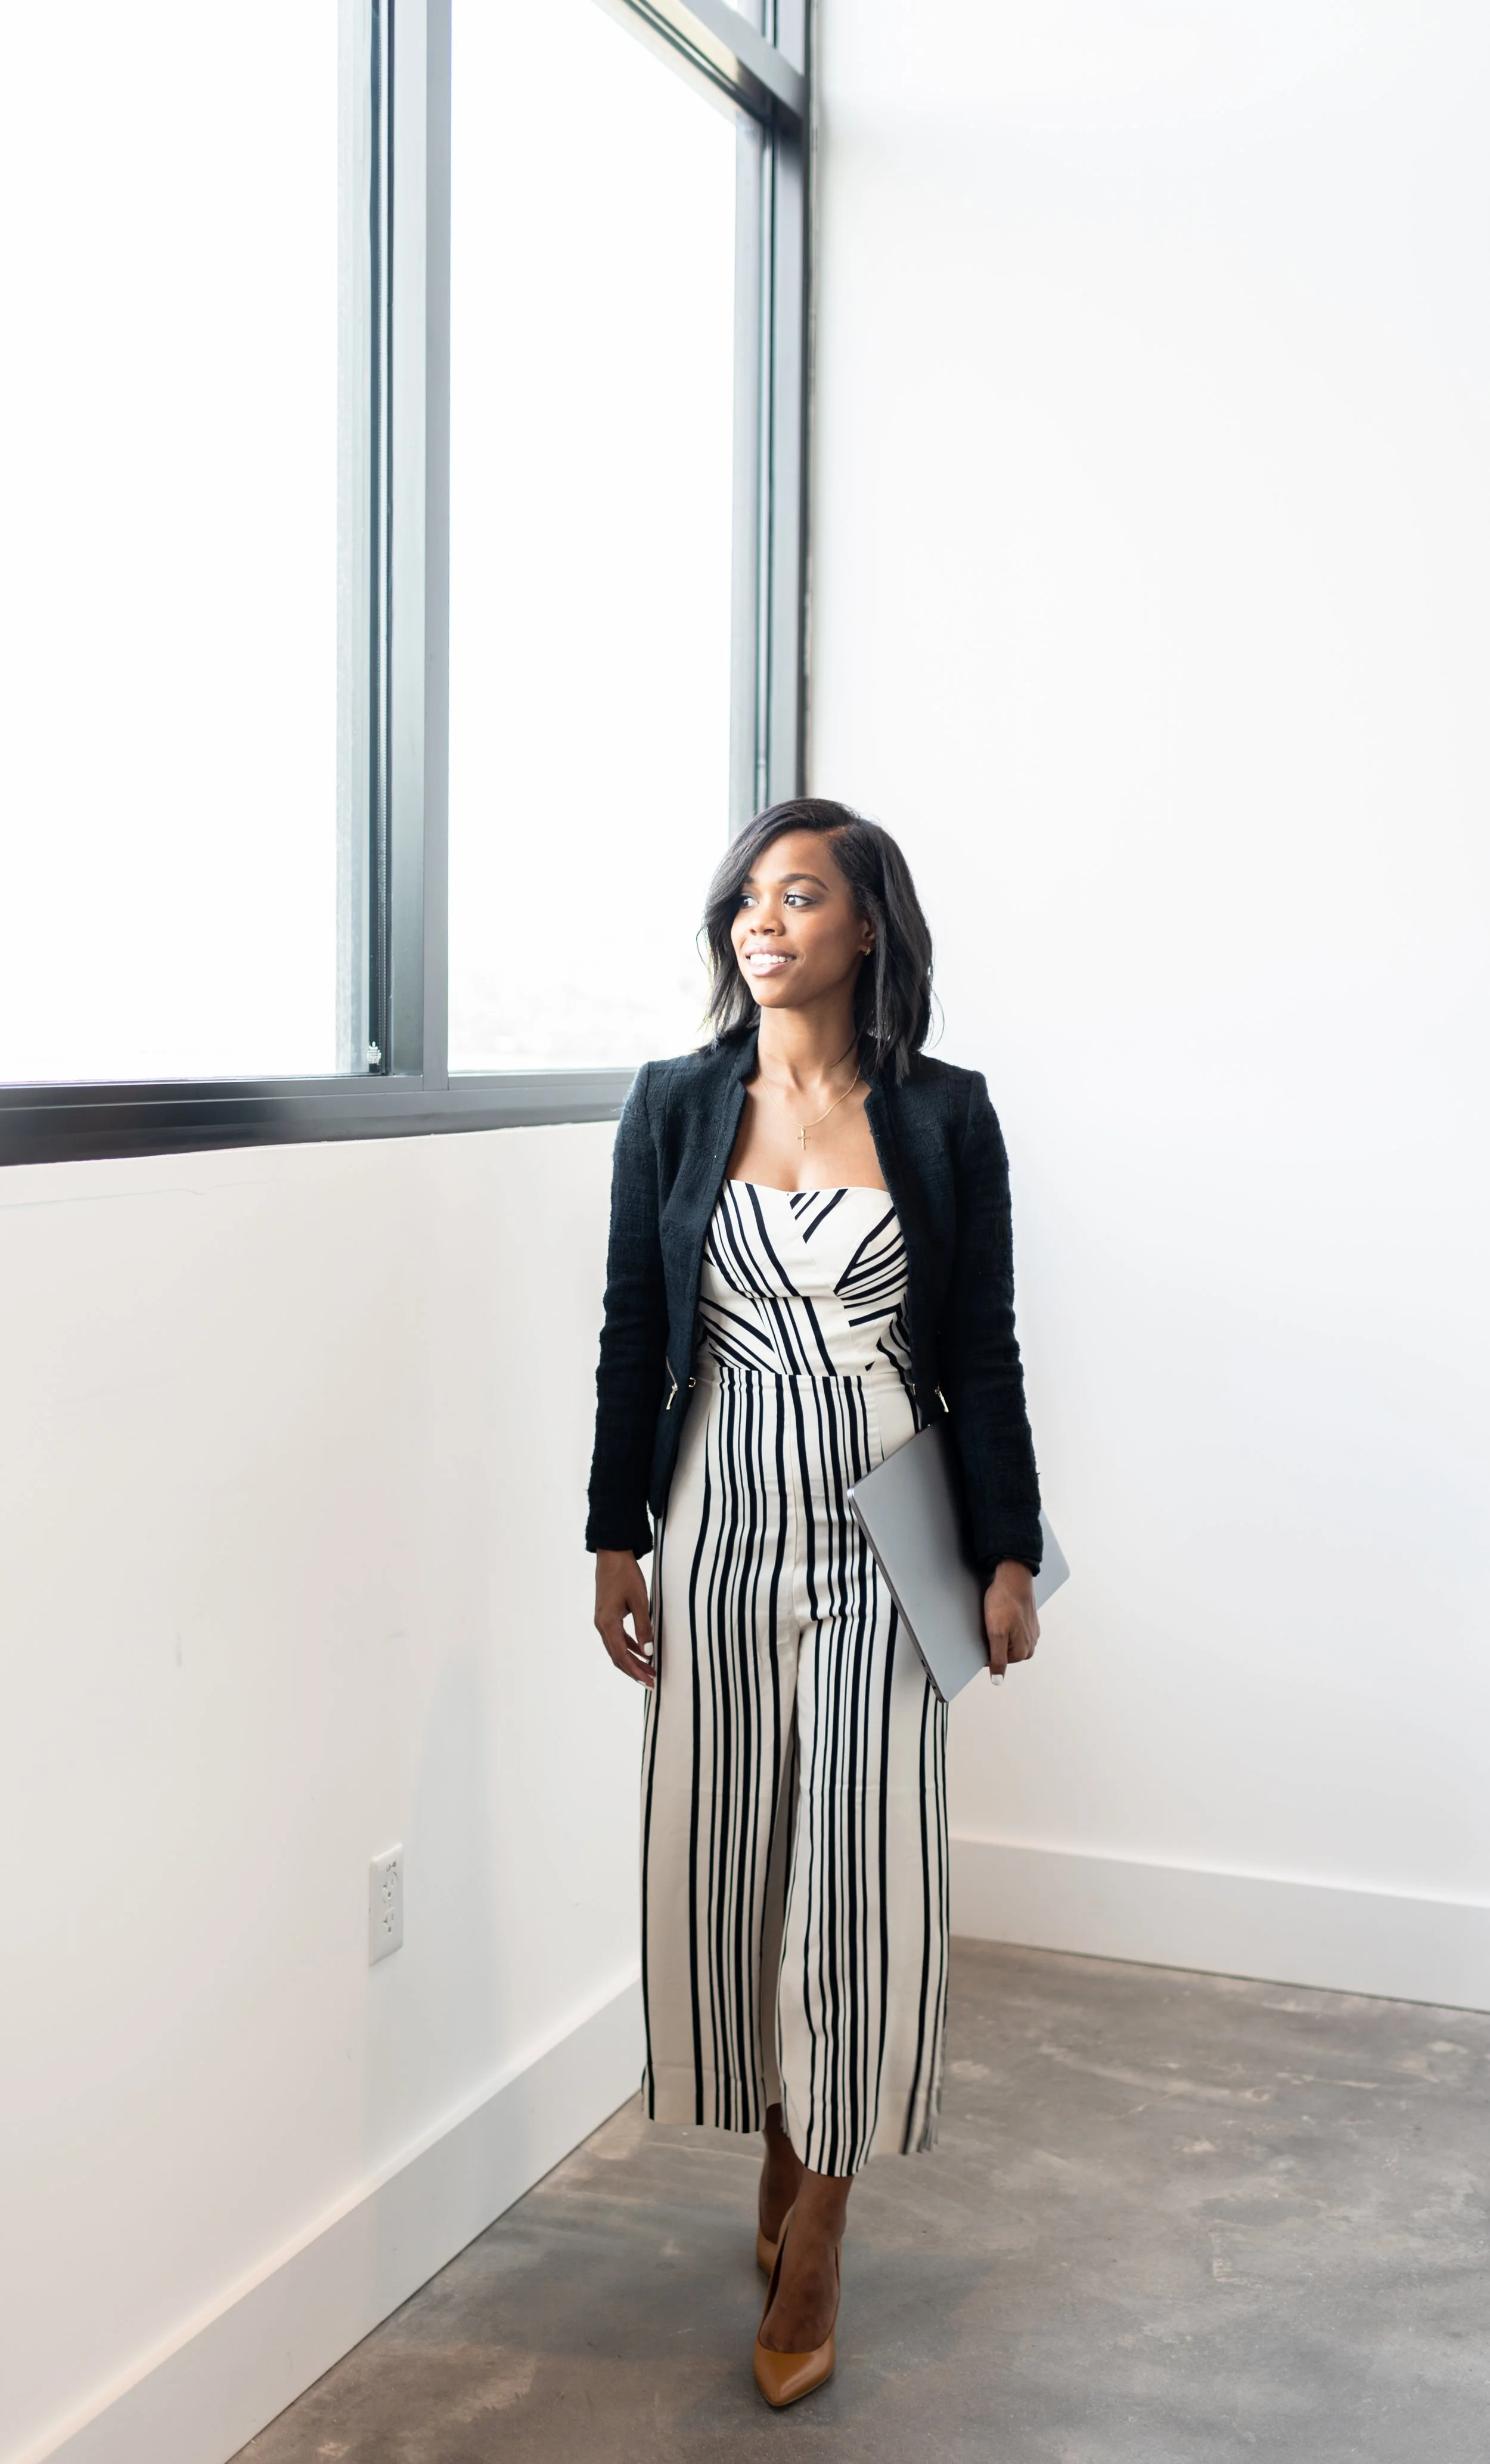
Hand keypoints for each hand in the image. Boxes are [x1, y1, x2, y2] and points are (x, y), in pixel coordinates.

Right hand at [594, 1549, 654, 1687]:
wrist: (612, 1554)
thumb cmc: (625, 1575)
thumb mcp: (639, 1601)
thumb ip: (643, 1628)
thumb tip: (648, 1653)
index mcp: (607, 1623)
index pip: (621, 1656)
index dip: (635, 1671)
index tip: (649, 1681)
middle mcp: (601, 1625)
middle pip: (617, 1656)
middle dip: (634, 1671)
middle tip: (651, 1682)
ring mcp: (602, 1621)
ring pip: (616, 1649)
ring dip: (632, 1661)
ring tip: (649, 1671)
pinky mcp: (606, 1615)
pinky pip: (617, 1638)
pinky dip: (629, 1647)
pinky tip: (641, 1651)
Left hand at [983, 1560, 1038, 1678]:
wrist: (1014, 1577)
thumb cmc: (1005, 1602)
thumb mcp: (996, 1633)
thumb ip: (998, 1659)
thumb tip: (998, 1681)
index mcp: (1023, 1652)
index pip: (997, 1661)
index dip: (986, 1649)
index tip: (983, 1636)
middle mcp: (1030, 1644)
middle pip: (1004, 1652)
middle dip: (994, 1641)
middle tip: (989, 1625)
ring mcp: (1031, 1632)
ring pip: (1009, 1640)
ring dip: (1001, 1632)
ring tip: (996, 1617)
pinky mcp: (1029, 1621)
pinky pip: (1014, 1629)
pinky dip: (1006, 1624)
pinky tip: (1002, 1613)